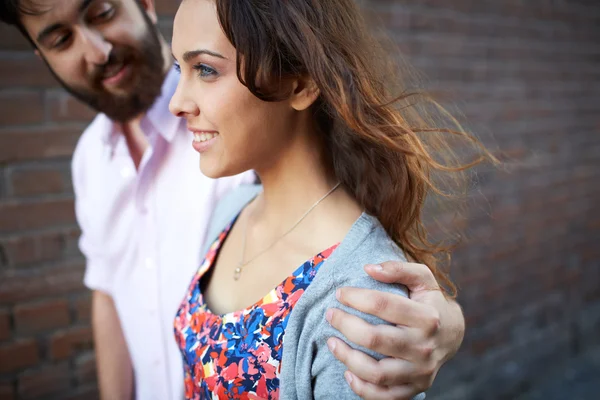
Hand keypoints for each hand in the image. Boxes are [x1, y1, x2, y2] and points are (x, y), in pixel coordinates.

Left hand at [325, 261, 464, 399]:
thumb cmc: (431, 302)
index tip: (340, 293)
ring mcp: (420, 371)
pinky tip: (347, 372)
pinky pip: (384, 396)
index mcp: (426, 317)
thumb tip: (369, 268)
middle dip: (345, 325)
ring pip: (376, 372)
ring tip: (332, 343)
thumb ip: (399, 268)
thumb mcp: (423, 279)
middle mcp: (424, 346)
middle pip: (374, 339)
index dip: (355, 297)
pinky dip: (362, 388)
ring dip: (347, 358)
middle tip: (330, 315)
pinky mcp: (415, 388)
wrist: (453, 335)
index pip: (382, 305)